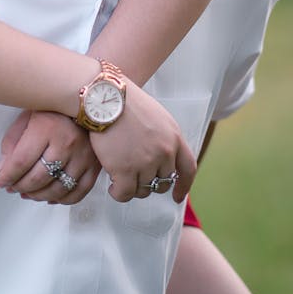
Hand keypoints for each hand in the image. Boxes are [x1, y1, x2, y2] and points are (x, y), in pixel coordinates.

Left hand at [0, 110, 99, 204]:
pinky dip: (61, 200)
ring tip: (27, 193)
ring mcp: (82, 156)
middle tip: (13, 188)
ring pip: (57, 189)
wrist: (86, 105)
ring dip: (38, 196)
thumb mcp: (27, 117)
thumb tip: (3, 170)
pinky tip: (50, 196)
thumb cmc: (53, 110)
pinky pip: (78, 192)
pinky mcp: (94, 166)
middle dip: (20, 187)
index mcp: (46, 128)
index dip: (8, 175)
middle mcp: (66, 143)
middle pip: (38, 178)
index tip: (1, 181)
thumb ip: (12, 142)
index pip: (22, 161)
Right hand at [89, 79, 195, 202]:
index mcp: (174, 137)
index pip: (188, 169)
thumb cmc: (125, 102)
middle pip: (163, 182)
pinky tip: (112, 186)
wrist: (104, 98)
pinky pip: (125, 193)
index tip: (177, 196)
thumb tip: (161, 156)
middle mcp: (164, 152)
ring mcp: (145, 162)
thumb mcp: (156, 115)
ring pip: (143, 190)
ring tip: (120, 176)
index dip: (183, 186)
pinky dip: (118, 193)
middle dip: (150, 183)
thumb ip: (164, 137)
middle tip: (135, 177)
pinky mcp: (125, 170)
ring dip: (132, 186)